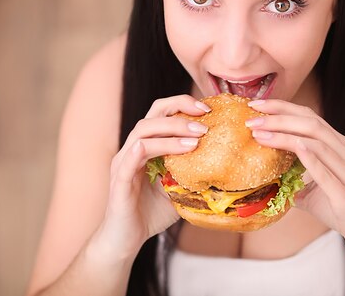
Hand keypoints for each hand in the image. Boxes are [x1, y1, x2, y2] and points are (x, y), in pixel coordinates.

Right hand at [92, 95, 210, 260]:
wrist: (126, 240)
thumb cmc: (151, 213)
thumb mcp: (179, 189)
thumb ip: (193, 174)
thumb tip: (224, 165)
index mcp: (146, 146)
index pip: (162, 113)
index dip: (183, 104)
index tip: (208, 109)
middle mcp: (132, 148)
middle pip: (153, 115)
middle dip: (180, 110)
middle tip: (205, 118)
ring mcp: (124, 162)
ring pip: (143, 132)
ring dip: (172, 131)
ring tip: (197, 138)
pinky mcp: (120, 179)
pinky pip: (132, 158)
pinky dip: (151, 148)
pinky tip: (174, 150)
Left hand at [246, 99, 344, 259]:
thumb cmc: (343, 209)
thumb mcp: (316, 188)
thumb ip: (294, 177)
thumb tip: (264, 177)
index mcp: (338, 146)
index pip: (309, 116)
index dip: (283, 107)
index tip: (256, 104)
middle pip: (311, 124)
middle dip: (278, 118)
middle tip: (252, 119)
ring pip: (317, 143)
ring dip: (285, 136)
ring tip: (259, 135)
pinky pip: (326, 172)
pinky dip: (309, 158)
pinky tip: (294, 148)